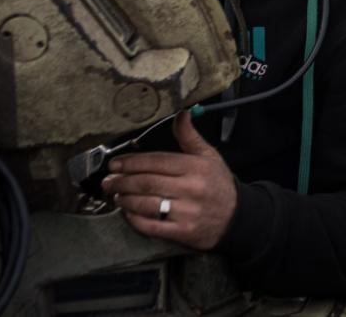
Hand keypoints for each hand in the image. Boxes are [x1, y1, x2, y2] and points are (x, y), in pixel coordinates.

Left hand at [102, 112, 236, 249]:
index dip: (131, 162)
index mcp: (196, 167)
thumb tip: (181, 113)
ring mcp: (187, 212)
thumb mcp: (209, 156)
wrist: (237, 217)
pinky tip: (128, 213)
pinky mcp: (183, 232)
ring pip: (146, 204)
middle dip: (121, 182)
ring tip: (116, 196)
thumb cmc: (218, 184)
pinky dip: (135, 220)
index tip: (115, 164)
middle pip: (147, 183)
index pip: (156, 161)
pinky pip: (151, 226)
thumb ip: (189, 137)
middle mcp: (191, 188)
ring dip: (125, 200)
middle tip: (108, 181)